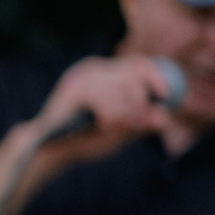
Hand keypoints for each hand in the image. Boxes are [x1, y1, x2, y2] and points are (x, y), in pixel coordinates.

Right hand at [23, 53, 180, 172]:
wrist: (48, 152)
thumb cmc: (82, 141)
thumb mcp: (120, 131)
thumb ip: (142, 122)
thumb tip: (164, 116)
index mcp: (104, 74)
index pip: (138, 63)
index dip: (156, 77)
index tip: (166, 95)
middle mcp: (93, 68)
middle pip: (135, 72)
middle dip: (141, 102)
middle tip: (137, 126)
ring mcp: (82, 76)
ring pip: (125, 89)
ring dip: (127, 116)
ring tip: (114, 132)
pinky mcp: (74, 89)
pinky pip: (108, 102)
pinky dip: (112, 119)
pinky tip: (102, 128)